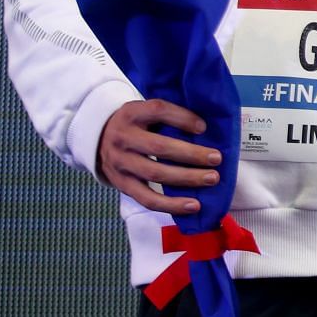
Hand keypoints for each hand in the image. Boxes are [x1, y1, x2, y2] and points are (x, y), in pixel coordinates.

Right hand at [98, 99, 220, 214]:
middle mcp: (123, 137)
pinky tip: (194, 205)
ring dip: (187, 178)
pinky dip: (171, 205)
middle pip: (158, 147)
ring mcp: (120, 163)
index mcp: (132, 113)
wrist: (99, 138)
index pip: (158, 111)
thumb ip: (170, 116)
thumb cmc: (138, 123)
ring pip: (154, 173)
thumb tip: (206, 129)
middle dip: (191, 154)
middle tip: (216, 158)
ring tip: (212, 179)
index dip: (182, 118)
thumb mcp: (146, 111)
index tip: (203, 127)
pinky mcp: (122, 184)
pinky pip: (147, 198)